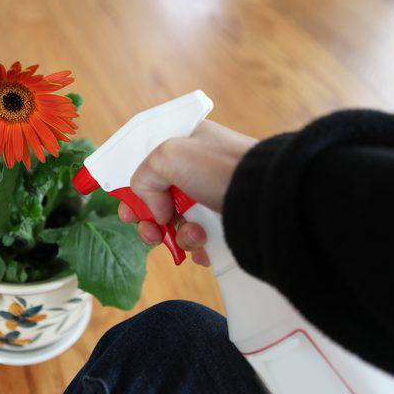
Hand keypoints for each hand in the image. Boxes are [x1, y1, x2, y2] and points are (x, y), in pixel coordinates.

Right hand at [119, 120, 256, 265]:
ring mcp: (213, 199)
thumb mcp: (168, 155)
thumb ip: (144, 177)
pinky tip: (207, 244)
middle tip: (151, 232)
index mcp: (187, 146)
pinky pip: (201, 242)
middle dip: (150, 221)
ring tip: (195, 234)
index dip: (135, 190)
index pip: (150, 167)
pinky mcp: (226, 225)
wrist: (265, 198)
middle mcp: (199, 171)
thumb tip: (156, 211)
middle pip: (160, 202)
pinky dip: (200, 247)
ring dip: (180, 236)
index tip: (127, 211)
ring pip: (179, 226)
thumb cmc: (220, 167)